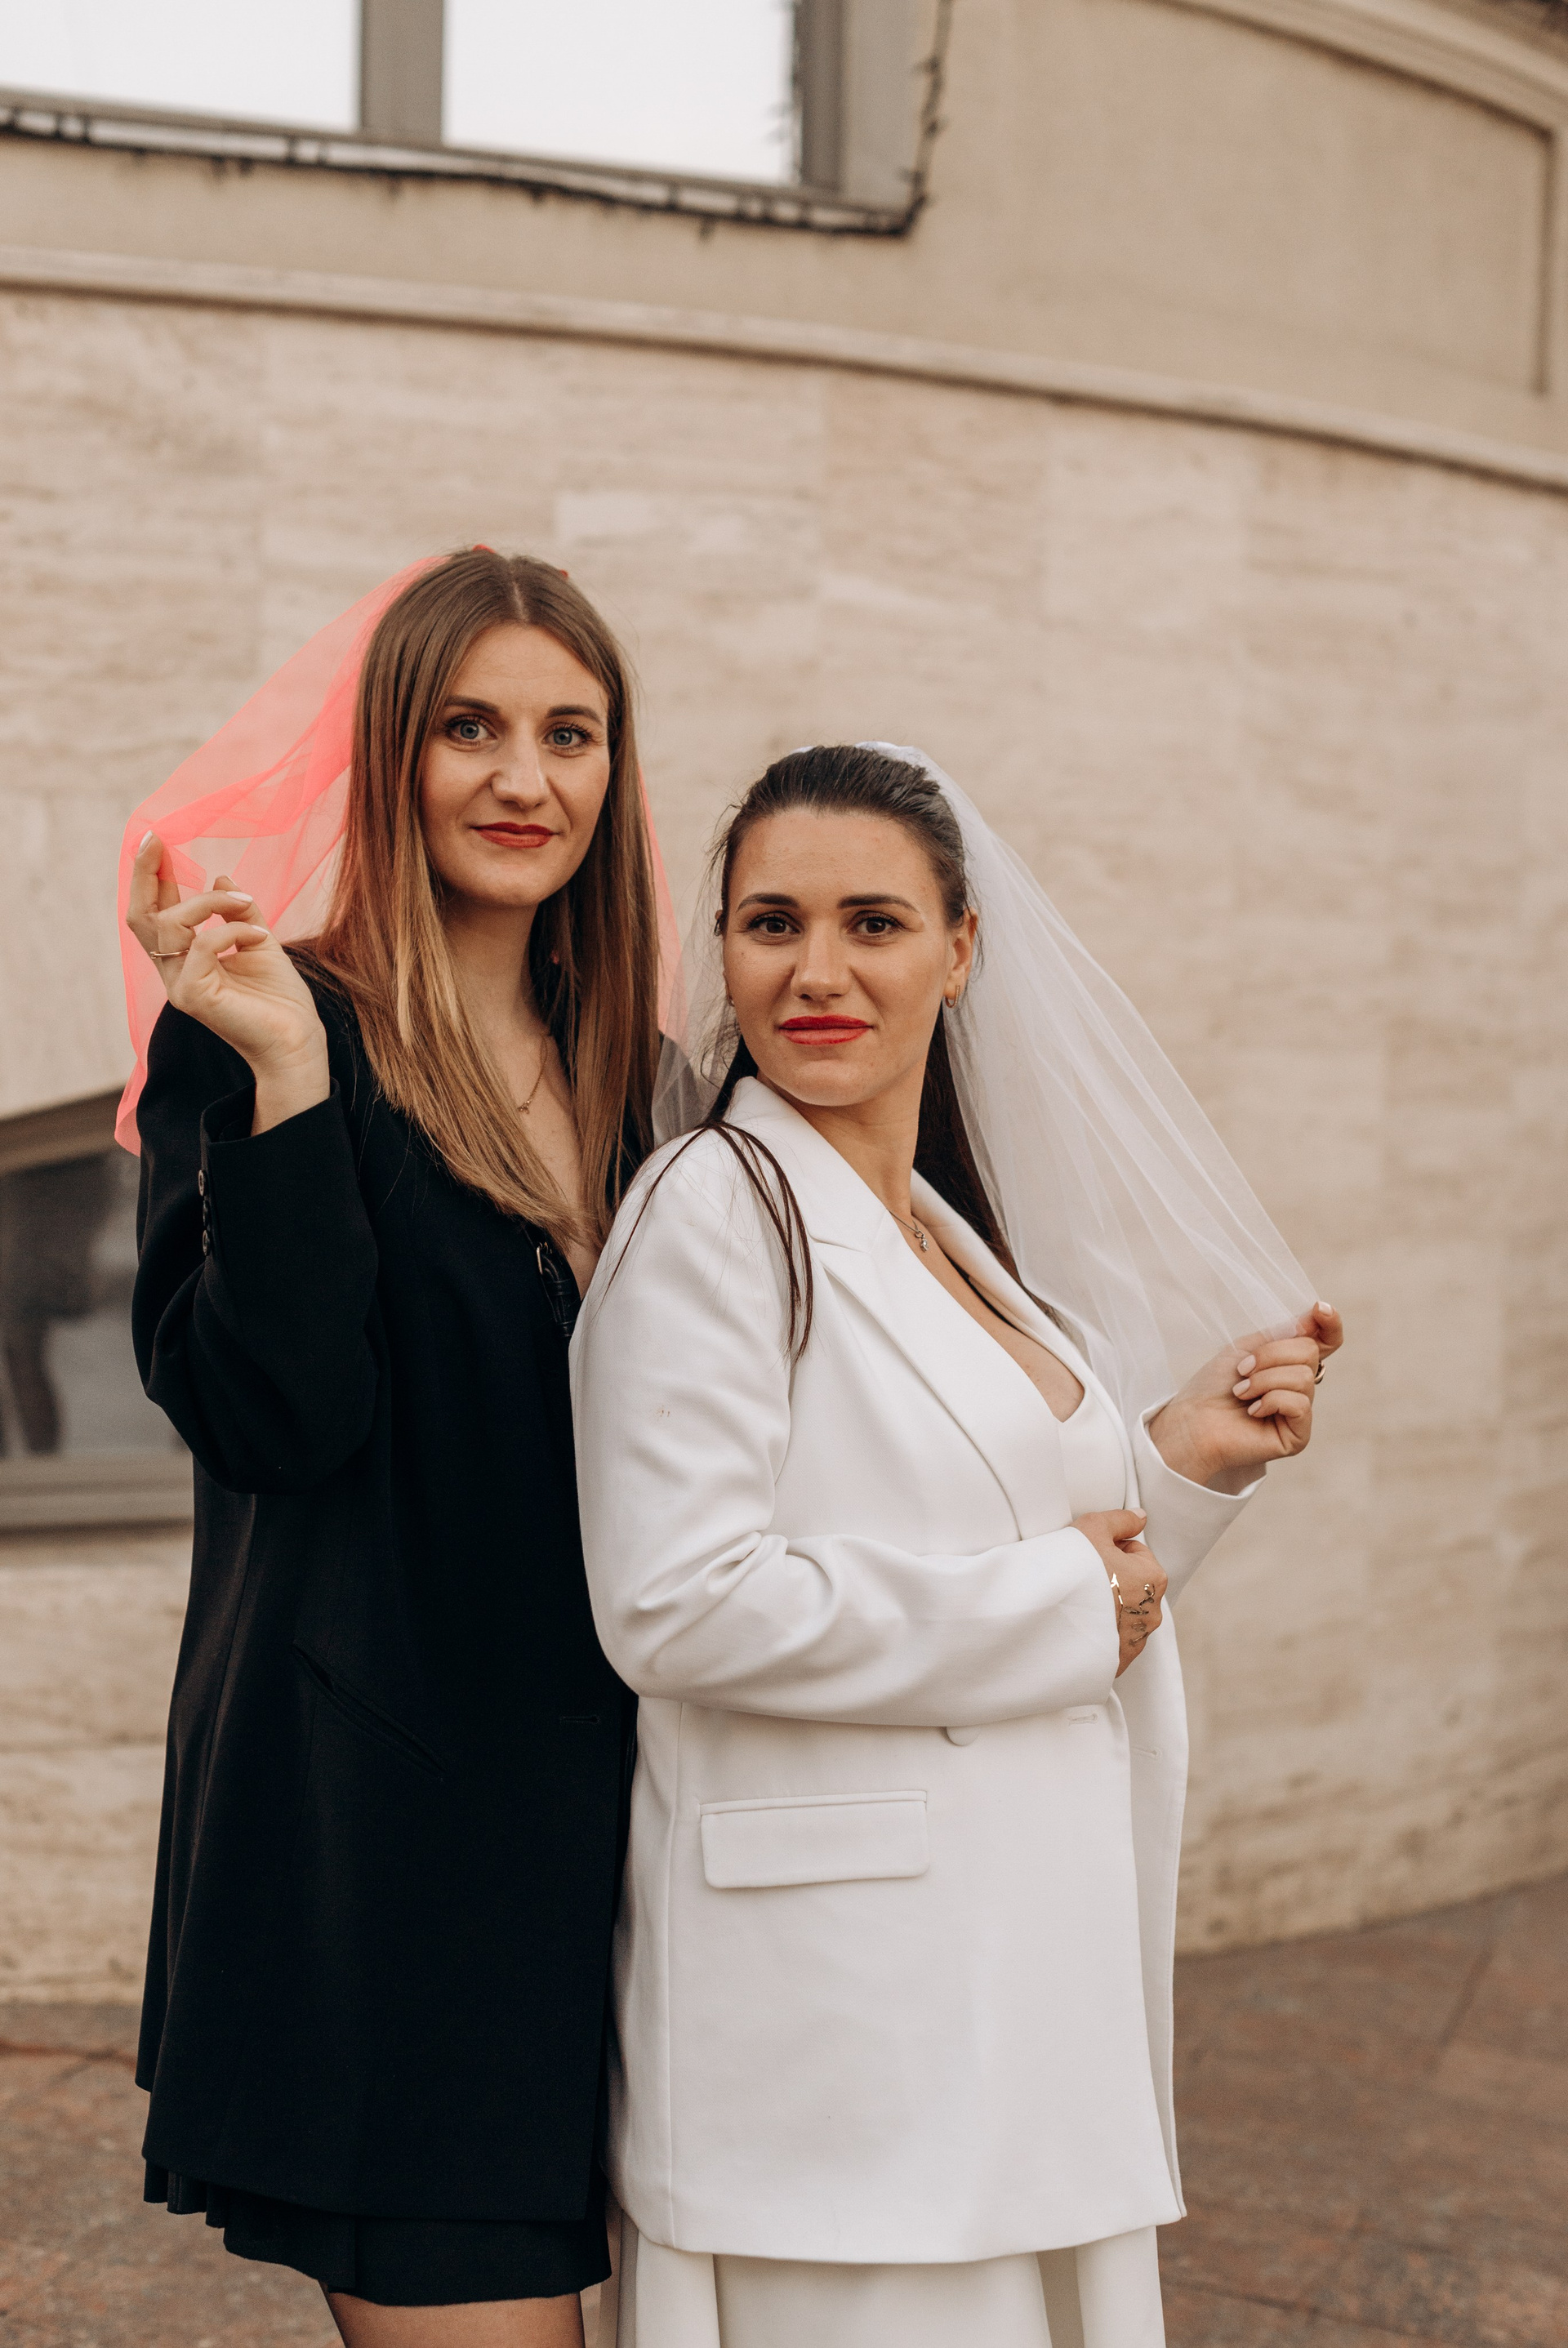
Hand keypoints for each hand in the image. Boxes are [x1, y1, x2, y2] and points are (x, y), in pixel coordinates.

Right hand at [126, 834, 329, 1130]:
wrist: (298, 1043)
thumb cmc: (279, 1000)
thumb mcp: (259, 942)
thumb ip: (238, 912)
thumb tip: (219, 876)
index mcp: (184, 960)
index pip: (155, 913)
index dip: (151, 877)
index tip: (156, 840)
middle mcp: (173, 973)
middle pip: (140, 917)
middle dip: (145, 875)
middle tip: (157, 840)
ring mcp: (180, 986)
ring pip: (170, 924)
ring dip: (211, 903)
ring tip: (246, 903)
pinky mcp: (194, 997)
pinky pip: (202, 944)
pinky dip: (232, 930)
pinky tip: (259, 937)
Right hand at [1072, 1509, 1168, 1675]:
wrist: (1049, 1619)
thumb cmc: (1074, 1571)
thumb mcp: (1094, 1529)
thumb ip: (1121, 1520)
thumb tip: (1140, 1516)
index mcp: (1154, 1577)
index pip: (1136, 1552)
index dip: (1111, 1548)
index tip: (1091, 1555)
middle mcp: (1152, 1612)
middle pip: (1132, 1585)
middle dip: (1112, 1579)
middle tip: (1083, 1576)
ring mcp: (1136, 1640)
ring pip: (1123, 1614)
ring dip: (1107, 1607)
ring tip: (1079, 1601)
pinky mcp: (1118, 1662)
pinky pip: (1112, 1642)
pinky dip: (1099, 1633)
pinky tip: (1079, 1624)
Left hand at [1146, 1302, 1343, 1488]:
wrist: (1192, 1421)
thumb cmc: (1214, 1385)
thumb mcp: (1247, 1347)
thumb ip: (1283, 1333)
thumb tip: (1316, 1314)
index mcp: (1289, 1363)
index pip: (1326, 1341)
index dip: (1330, 1324)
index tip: (1320, 1309)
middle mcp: (1300, 1386)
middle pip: (1310, 1352)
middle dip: (1271, 1355)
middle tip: (1242, 1370)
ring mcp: (1300, 1412)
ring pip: (1304, 1377)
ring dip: (1264, 1380)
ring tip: (1241, 1393)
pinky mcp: (1298, 1435)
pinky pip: (1300, 1404)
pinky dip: (1271, 1401)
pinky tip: (1252, 1411)